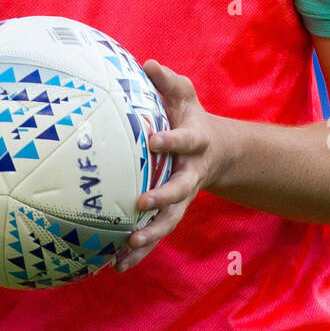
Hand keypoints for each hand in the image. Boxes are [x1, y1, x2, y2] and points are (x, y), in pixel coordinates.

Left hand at [114, 60, 229, 274]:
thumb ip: (167, 80)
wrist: (215, 150)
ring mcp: (182, 197)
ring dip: (150, 236)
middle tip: (139, 203)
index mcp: (194, 143)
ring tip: (127, 248)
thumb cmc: (189, 115)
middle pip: (180, 191)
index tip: (153, 139)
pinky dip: (139, 252)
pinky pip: (155, 234)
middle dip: (162, 198)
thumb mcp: (184, 94)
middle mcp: (190, 174)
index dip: (171, 141)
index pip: (184, 142)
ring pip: (169, 221)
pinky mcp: (170, 213)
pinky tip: (115, 267)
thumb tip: (147, 63)